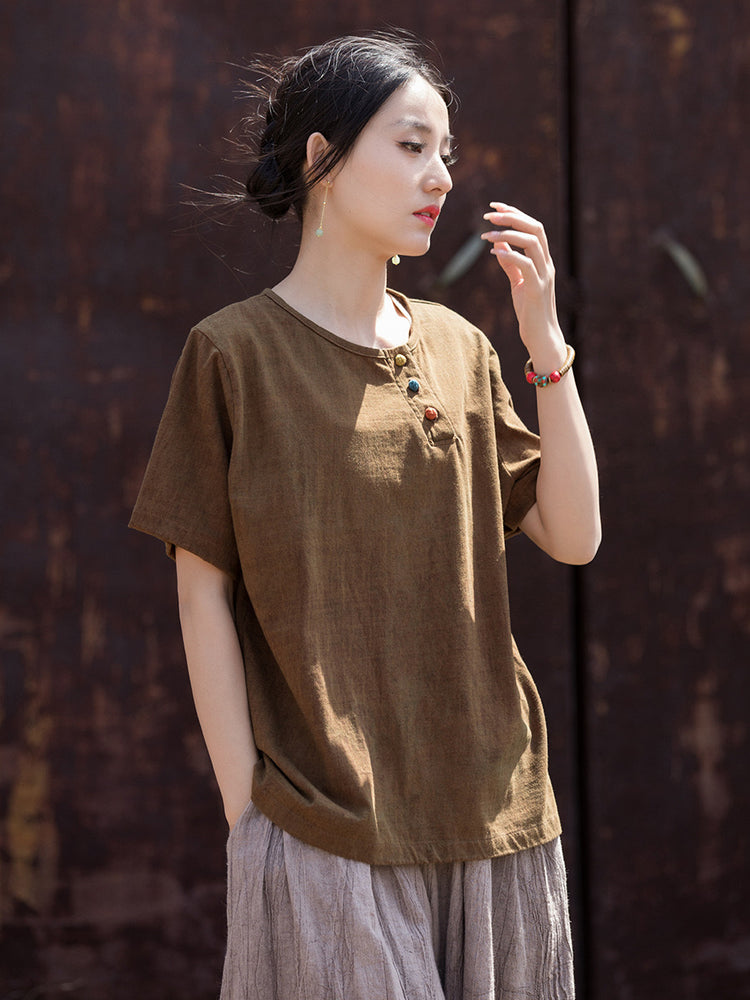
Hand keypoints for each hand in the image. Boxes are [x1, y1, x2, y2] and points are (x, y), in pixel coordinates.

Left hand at [481, 203, 564, 366]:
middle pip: (536, 229)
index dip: (515, 213)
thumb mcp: (518, 282)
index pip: (533, 227)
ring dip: (509, 234)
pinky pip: (527, 266)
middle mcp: (547, 264)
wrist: (541, 336)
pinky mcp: (537, 289)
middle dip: (513, 217)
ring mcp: (544, 276)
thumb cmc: (530, 310)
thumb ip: (510, 262)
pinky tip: (494, 252)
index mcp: (543, 260)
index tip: (495, 206)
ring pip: (533, 243)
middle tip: (489, 214)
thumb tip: (498, 242)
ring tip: (487, 234)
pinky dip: (511, 255)